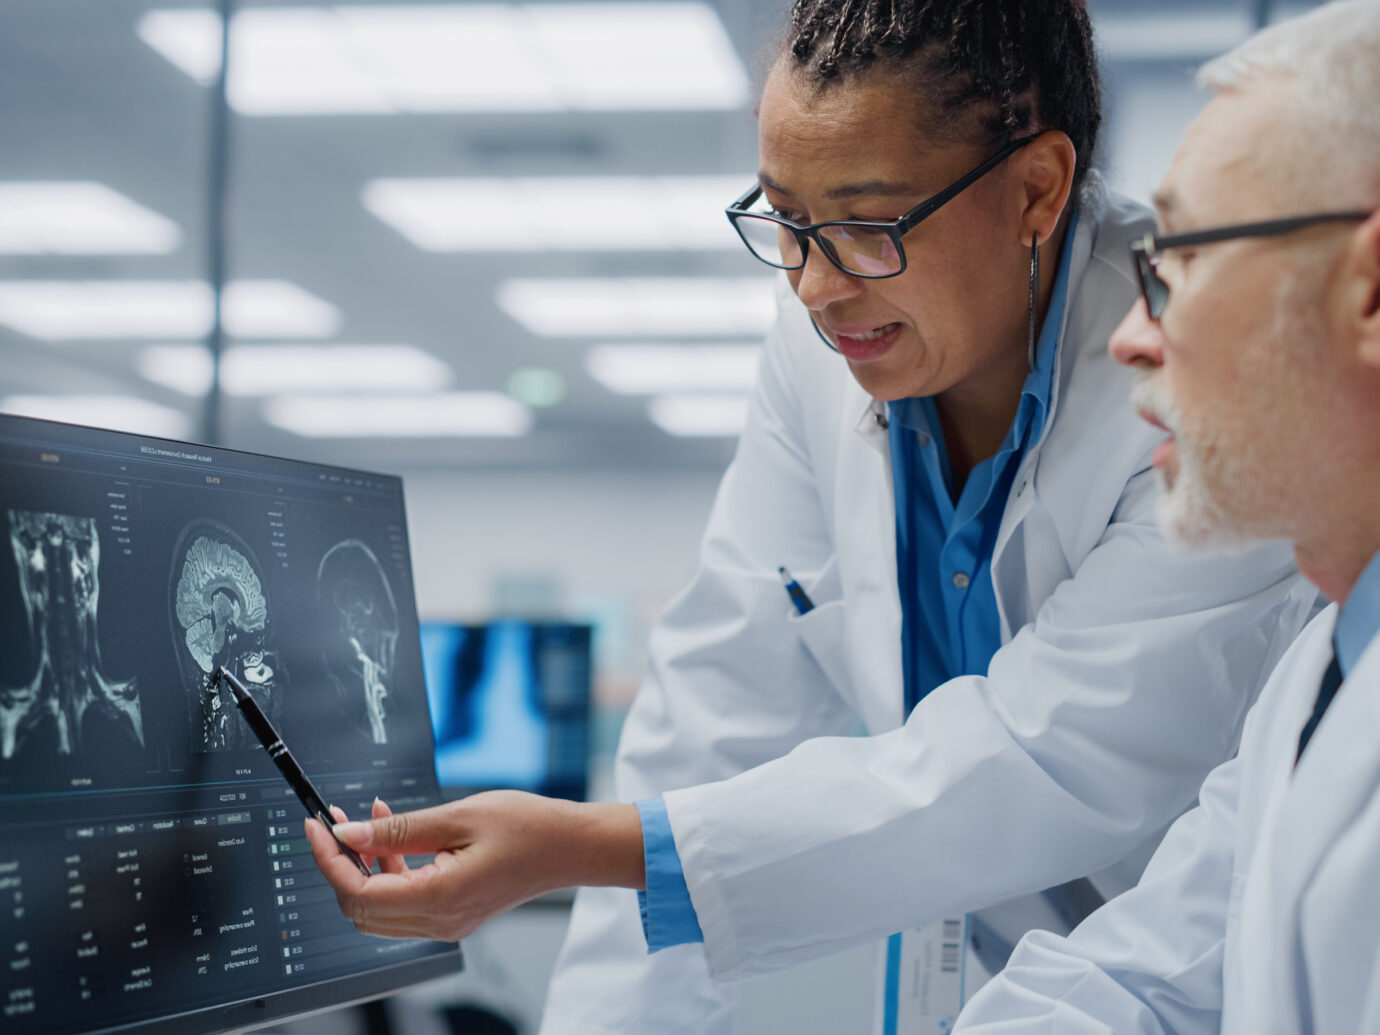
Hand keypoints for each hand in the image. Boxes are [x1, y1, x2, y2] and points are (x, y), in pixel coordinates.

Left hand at [304, 790, 643, 941]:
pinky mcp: (453, 913)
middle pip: (360, 907)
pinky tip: (395, 831)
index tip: (317, 827)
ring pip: (378, 906)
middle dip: (340, 863)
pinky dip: (389, 868)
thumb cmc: (528, 827)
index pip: (357, 892)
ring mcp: (446, 922)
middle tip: (335, 821)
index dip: (329, 860)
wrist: (571, 846)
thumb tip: (348, 833)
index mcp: (438, 899)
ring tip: (369, 817)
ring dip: (364, 864)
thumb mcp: (458, 816)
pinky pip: (403, 899)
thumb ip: (399, 828)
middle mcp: (438, 921)